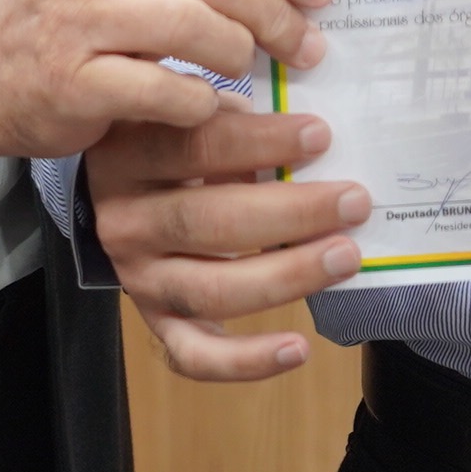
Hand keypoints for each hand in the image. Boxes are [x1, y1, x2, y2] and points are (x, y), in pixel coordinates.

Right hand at [0, 0, 336, 161]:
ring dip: (242, 51)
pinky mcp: (70, 81)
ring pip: (193, 24)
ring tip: (256, 68)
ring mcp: (74, 18)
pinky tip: (212, 105)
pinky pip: (162, 88)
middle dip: (275, 11)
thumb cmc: (72, 10)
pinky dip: (201, 100)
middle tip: (306, 42)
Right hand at [95, 109, 372, 381]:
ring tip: (346, 258)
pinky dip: (245, 361)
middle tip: (354, 201)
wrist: (116, 192)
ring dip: (286, 278)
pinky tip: (298, 348)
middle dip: (291, 214)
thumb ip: (235, 113)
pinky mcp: (155, 321)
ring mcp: (138, 278)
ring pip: (210, 291)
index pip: (196, 148)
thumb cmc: (174, 137)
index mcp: (129, 155)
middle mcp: (126, 222)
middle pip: (207, 223)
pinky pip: (194, 354)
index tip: (322, 136)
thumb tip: (311, 129)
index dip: (261, 142)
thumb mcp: (191, 109)